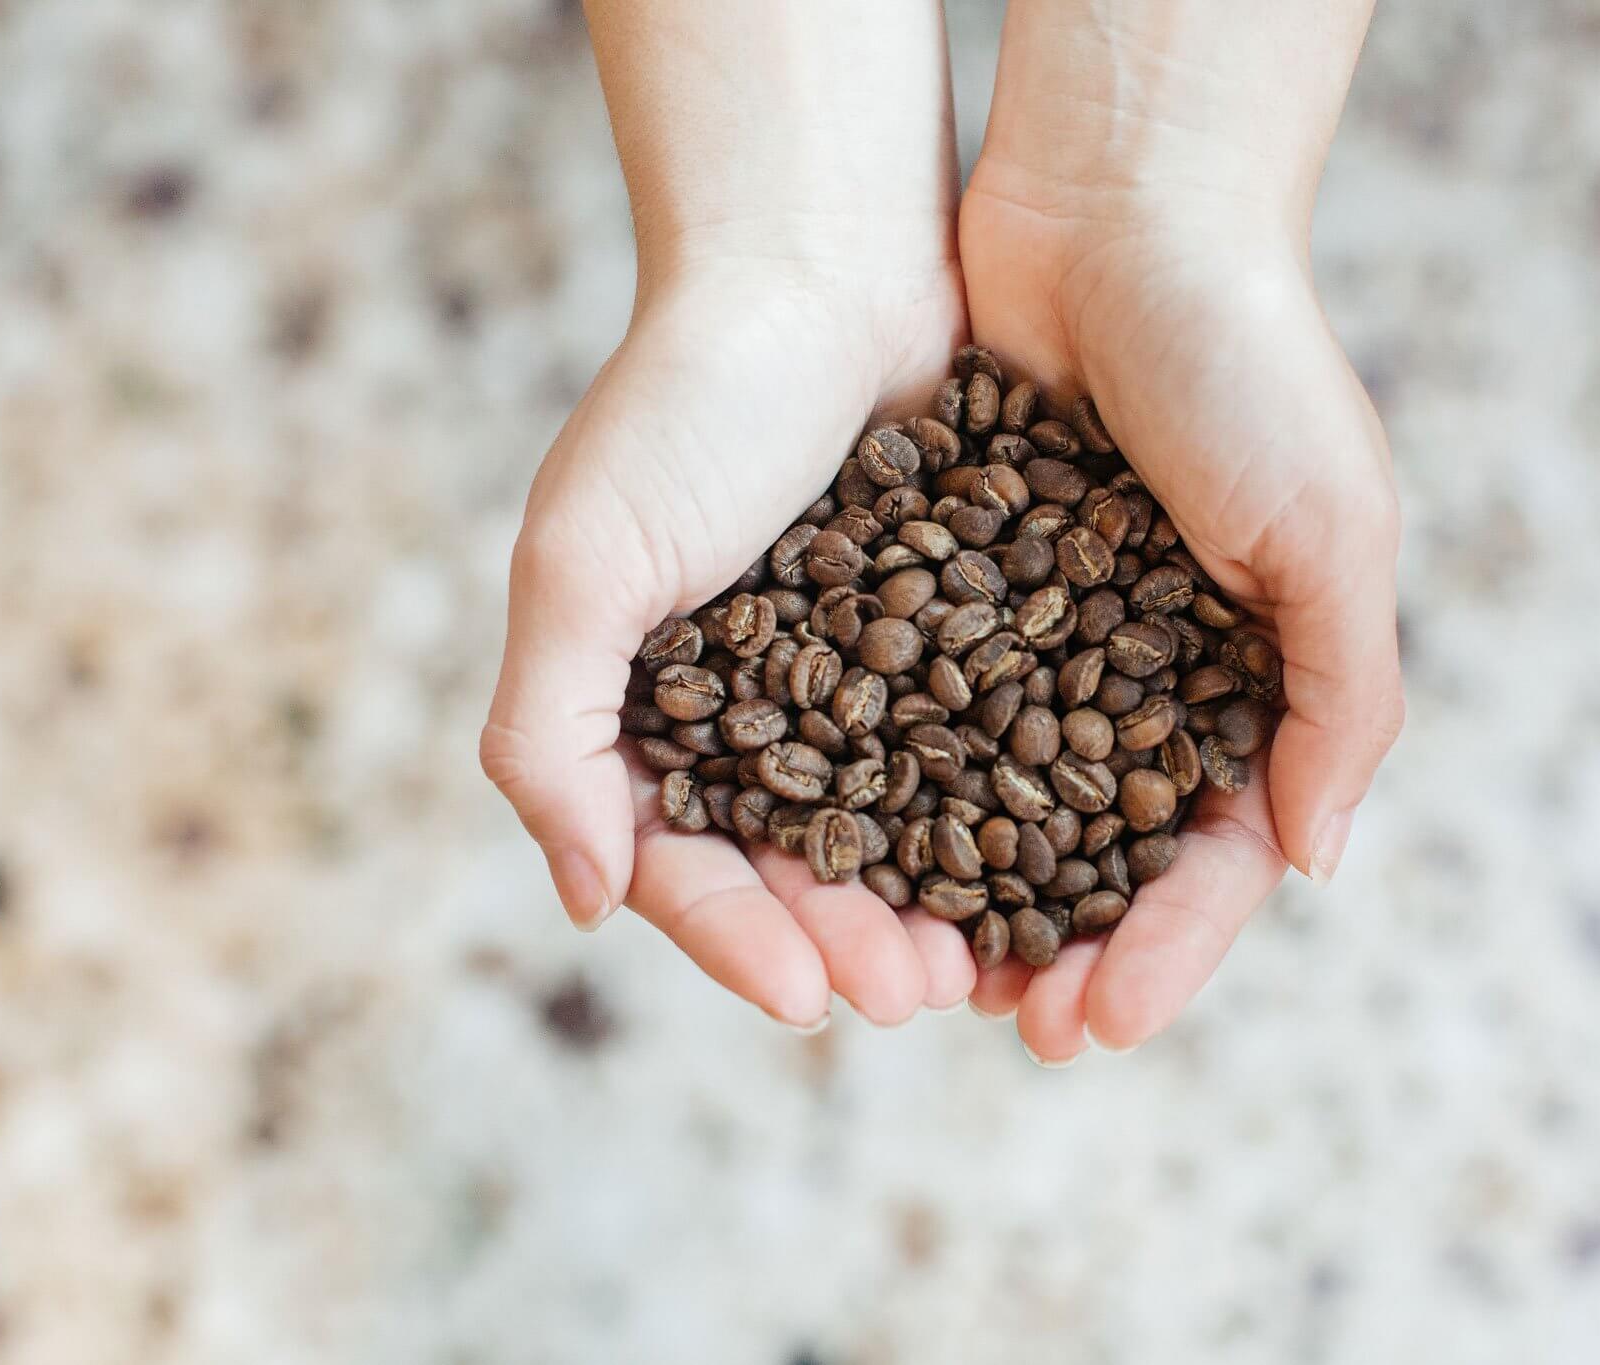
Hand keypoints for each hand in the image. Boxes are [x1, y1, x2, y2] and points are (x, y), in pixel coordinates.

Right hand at [482, 1, 978, 1028]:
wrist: (819, 265)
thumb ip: (550, 733)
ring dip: (935, 903)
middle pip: (801, 865)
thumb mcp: (579, 564)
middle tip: (921, 995)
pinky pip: (975, 747)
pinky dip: (1003, 812)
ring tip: (986, 962)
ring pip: (898, 827)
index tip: (803, 999)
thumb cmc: (684, 405)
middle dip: (854, 940)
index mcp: (652, 711)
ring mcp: (858, 678)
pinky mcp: (952, 634)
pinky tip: (1048, 865)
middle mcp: (758, 709)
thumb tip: (587, 902)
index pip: (685, 862)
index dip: (738, 936)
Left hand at [956, 0, 1401, 1058]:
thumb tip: (1314, 863)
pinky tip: (860, 851)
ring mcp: (1052, 637)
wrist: (1120, 212)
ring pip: (1006, 804)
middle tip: (1005, 1026)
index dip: (1164, 949)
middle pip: (1104, 855)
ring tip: (920, 976)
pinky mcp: (961, 586)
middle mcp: (1151, 674)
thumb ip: (1338, 698)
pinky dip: (901, 785)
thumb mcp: (1332, 529)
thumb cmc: (1250, 366)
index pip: (1213, 856)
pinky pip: (928, 711)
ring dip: (971, 896)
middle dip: (1061, 948)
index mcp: (1254, 680)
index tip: (1094, 1023)